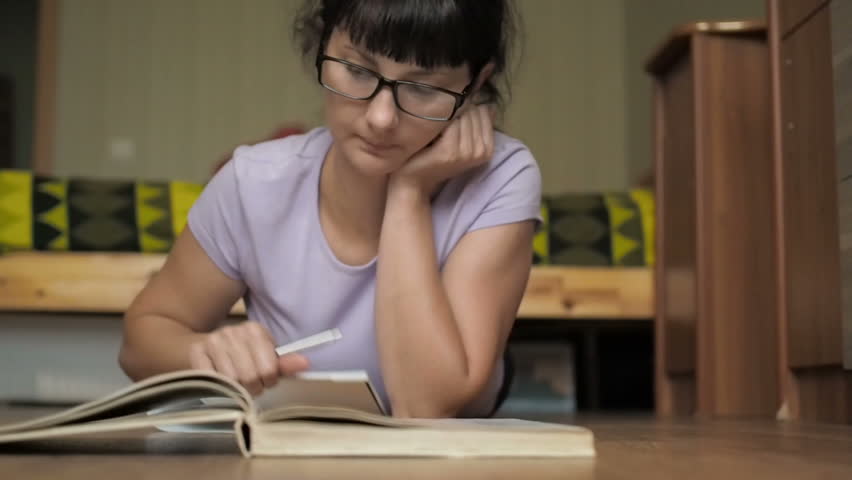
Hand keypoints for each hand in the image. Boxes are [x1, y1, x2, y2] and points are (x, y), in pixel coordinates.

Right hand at [188, 322, 309, 395]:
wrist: (201, 348)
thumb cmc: (240, 357)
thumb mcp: (264, 357)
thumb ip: (284, 364)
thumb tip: (305, 363)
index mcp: (255, 330)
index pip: (269, 369)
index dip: (268, 381)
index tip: (265, 380)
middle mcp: (233, 332)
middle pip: (249, 377)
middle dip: (252, 388)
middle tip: (250, 386)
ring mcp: (213, 341)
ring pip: (230, 382)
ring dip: (234, 391)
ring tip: (235, 385)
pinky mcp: (196, 353)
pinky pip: (211, 381)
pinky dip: (217, 388)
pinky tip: (219, 382)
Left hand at [389, 104, 495, 196]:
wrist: (415, 179)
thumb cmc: (437, 156)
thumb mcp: (462, 141)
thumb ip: (478, 124)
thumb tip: (490, 104)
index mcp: (487, 149)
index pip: (484, 110)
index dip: (467, 106)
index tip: (452, 115)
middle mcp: (480, 151)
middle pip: (473, 111)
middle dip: (458, 109)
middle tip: (442, 119)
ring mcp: (466, 152)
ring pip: (462, 114)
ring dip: (447, 113)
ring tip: (436, 123)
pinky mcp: (450, 151)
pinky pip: (451, 123)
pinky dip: (440, 120)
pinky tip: (430, 127)